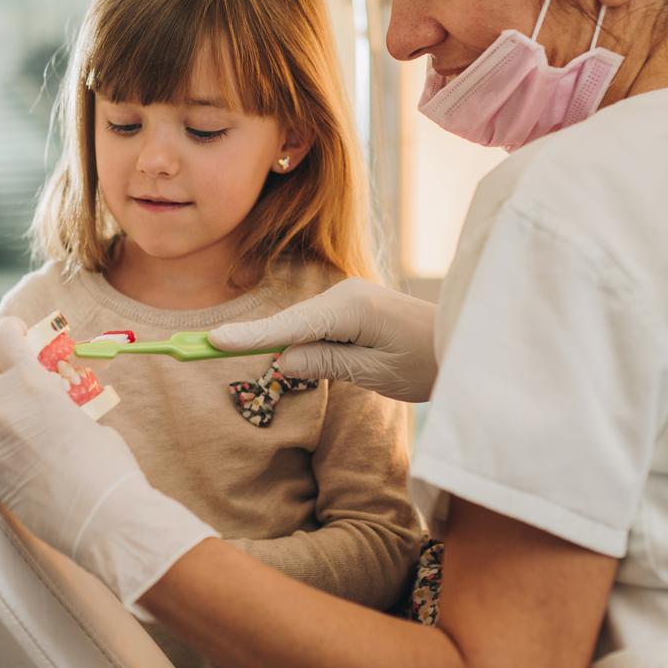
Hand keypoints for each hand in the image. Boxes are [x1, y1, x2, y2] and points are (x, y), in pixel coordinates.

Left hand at [0, 318, 214, 612]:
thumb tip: (55, 411)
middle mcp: (2, 410)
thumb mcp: (86, 419)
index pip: (2, 339)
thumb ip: (60, 407)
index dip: (6, 328)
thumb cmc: (110, 466)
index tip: (12, 330)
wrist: (105, 518)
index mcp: (30, 384)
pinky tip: (14, 448)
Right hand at [209, 278, 439, 402]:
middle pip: (288, 325)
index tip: (211, 343)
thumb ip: (326, 364)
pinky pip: (315, 327)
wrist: (465, 342)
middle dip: (256, 342)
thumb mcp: (376, 373)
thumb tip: (282, 360)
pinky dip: (299, 342)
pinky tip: (289, 356)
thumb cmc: (427, 362)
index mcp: (350, 308)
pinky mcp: (352, 307)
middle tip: (201, 350)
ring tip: (255, 359)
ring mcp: (348, 298)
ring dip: (283, 347)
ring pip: (301, 327)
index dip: (248, 338)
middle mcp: (345, 295)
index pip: (289, 327)